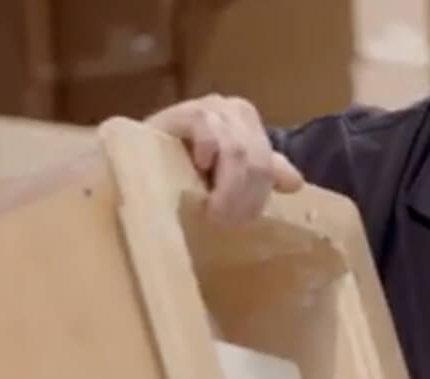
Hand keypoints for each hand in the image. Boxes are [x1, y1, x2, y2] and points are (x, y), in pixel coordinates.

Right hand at [144, 94, 304, 222]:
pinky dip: (207, 154)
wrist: (134, 155)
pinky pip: (210, 132)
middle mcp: (236, 110)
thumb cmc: (179, 166)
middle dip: (242, 197)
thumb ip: (259, 173)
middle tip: (224, 221)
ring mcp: (213, 107)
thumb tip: (296, 182)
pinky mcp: (188, 110)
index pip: (270, 167)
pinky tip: (196, 167)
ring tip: (211, 209)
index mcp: (249, 123)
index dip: (257, 197)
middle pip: (257, 162)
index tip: (242, 220)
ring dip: (227, 188)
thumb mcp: (223, 174)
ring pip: (238, 152)